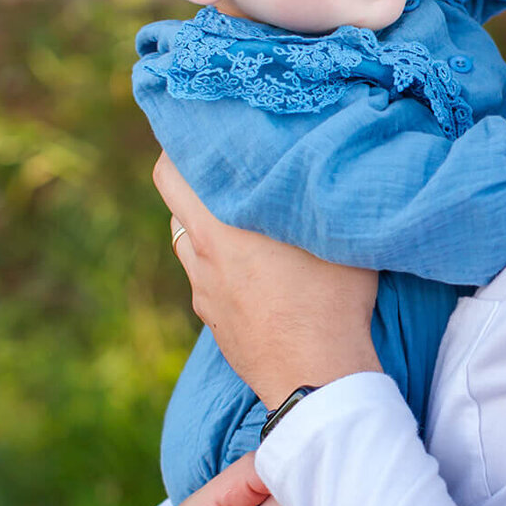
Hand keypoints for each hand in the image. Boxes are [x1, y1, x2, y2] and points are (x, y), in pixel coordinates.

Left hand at [154, 154, 380, 410]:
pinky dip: (219, 262)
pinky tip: (255, 266)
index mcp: (219, 228)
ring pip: (189, 241)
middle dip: (192, 178)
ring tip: (242, 212)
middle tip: (223, 161)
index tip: (203, 125)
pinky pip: (207, 277)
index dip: (182, 143)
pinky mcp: (215, 321)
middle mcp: (201, 257)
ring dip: (206, 222)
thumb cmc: (331, 303)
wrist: (317, 379)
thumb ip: (318, 192)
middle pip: (174, 201)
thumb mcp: (335, 234)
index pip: (171, 171)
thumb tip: (327, 152)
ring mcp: (204, 293)